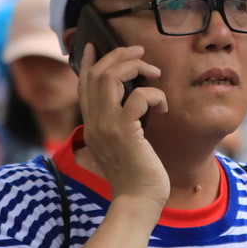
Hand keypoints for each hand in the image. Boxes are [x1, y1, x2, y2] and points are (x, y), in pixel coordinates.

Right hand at [77, 43, 168, 206]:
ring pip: (111, 78)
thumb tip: (132, 103)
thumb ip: (118, 125)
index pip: (83, 86)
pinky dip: (154, 95)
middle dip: (119, 56)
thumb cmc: (136, 177)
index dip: (88, 62)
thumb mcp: (120, 146)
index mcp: (91, 126)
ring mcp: (107, 127)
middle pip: (97, 74)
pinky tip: (162, 106)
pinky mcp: (125, 132)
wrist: (137, 202)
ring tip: (154, 71)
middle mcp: (94, 123)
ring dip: (135, 67)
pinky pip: (137, 97)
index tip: (94, 45)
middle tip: (139, 51)